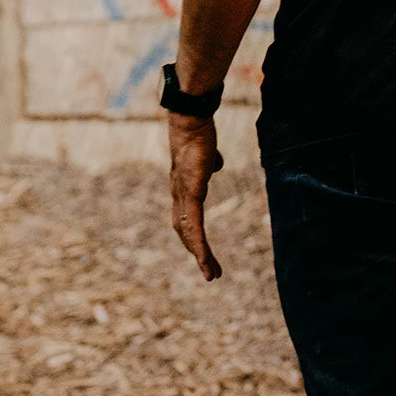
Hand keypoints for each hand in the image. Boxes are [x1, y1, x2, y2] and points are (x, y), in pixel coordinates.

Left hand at [167, 111, 224, 280]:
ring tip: (211, 274)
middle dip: (197, 252)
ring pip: (190, 233)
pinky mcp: (191, 192)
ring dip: (199, 255)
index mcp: (182, 189)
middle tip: (210, 274)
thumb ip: (210, 163)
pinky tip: (203, 257)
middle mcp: (179, 195)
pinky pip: (195, 223)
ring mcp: (183, 195)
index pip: (185, 219)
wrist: (191, 121)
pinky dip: (198, 243)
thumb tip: (216, 165)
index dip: (192, 237)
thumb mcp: (207, 154)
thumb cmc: (198, 133)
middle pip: (185, 231)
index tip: (202, 253)